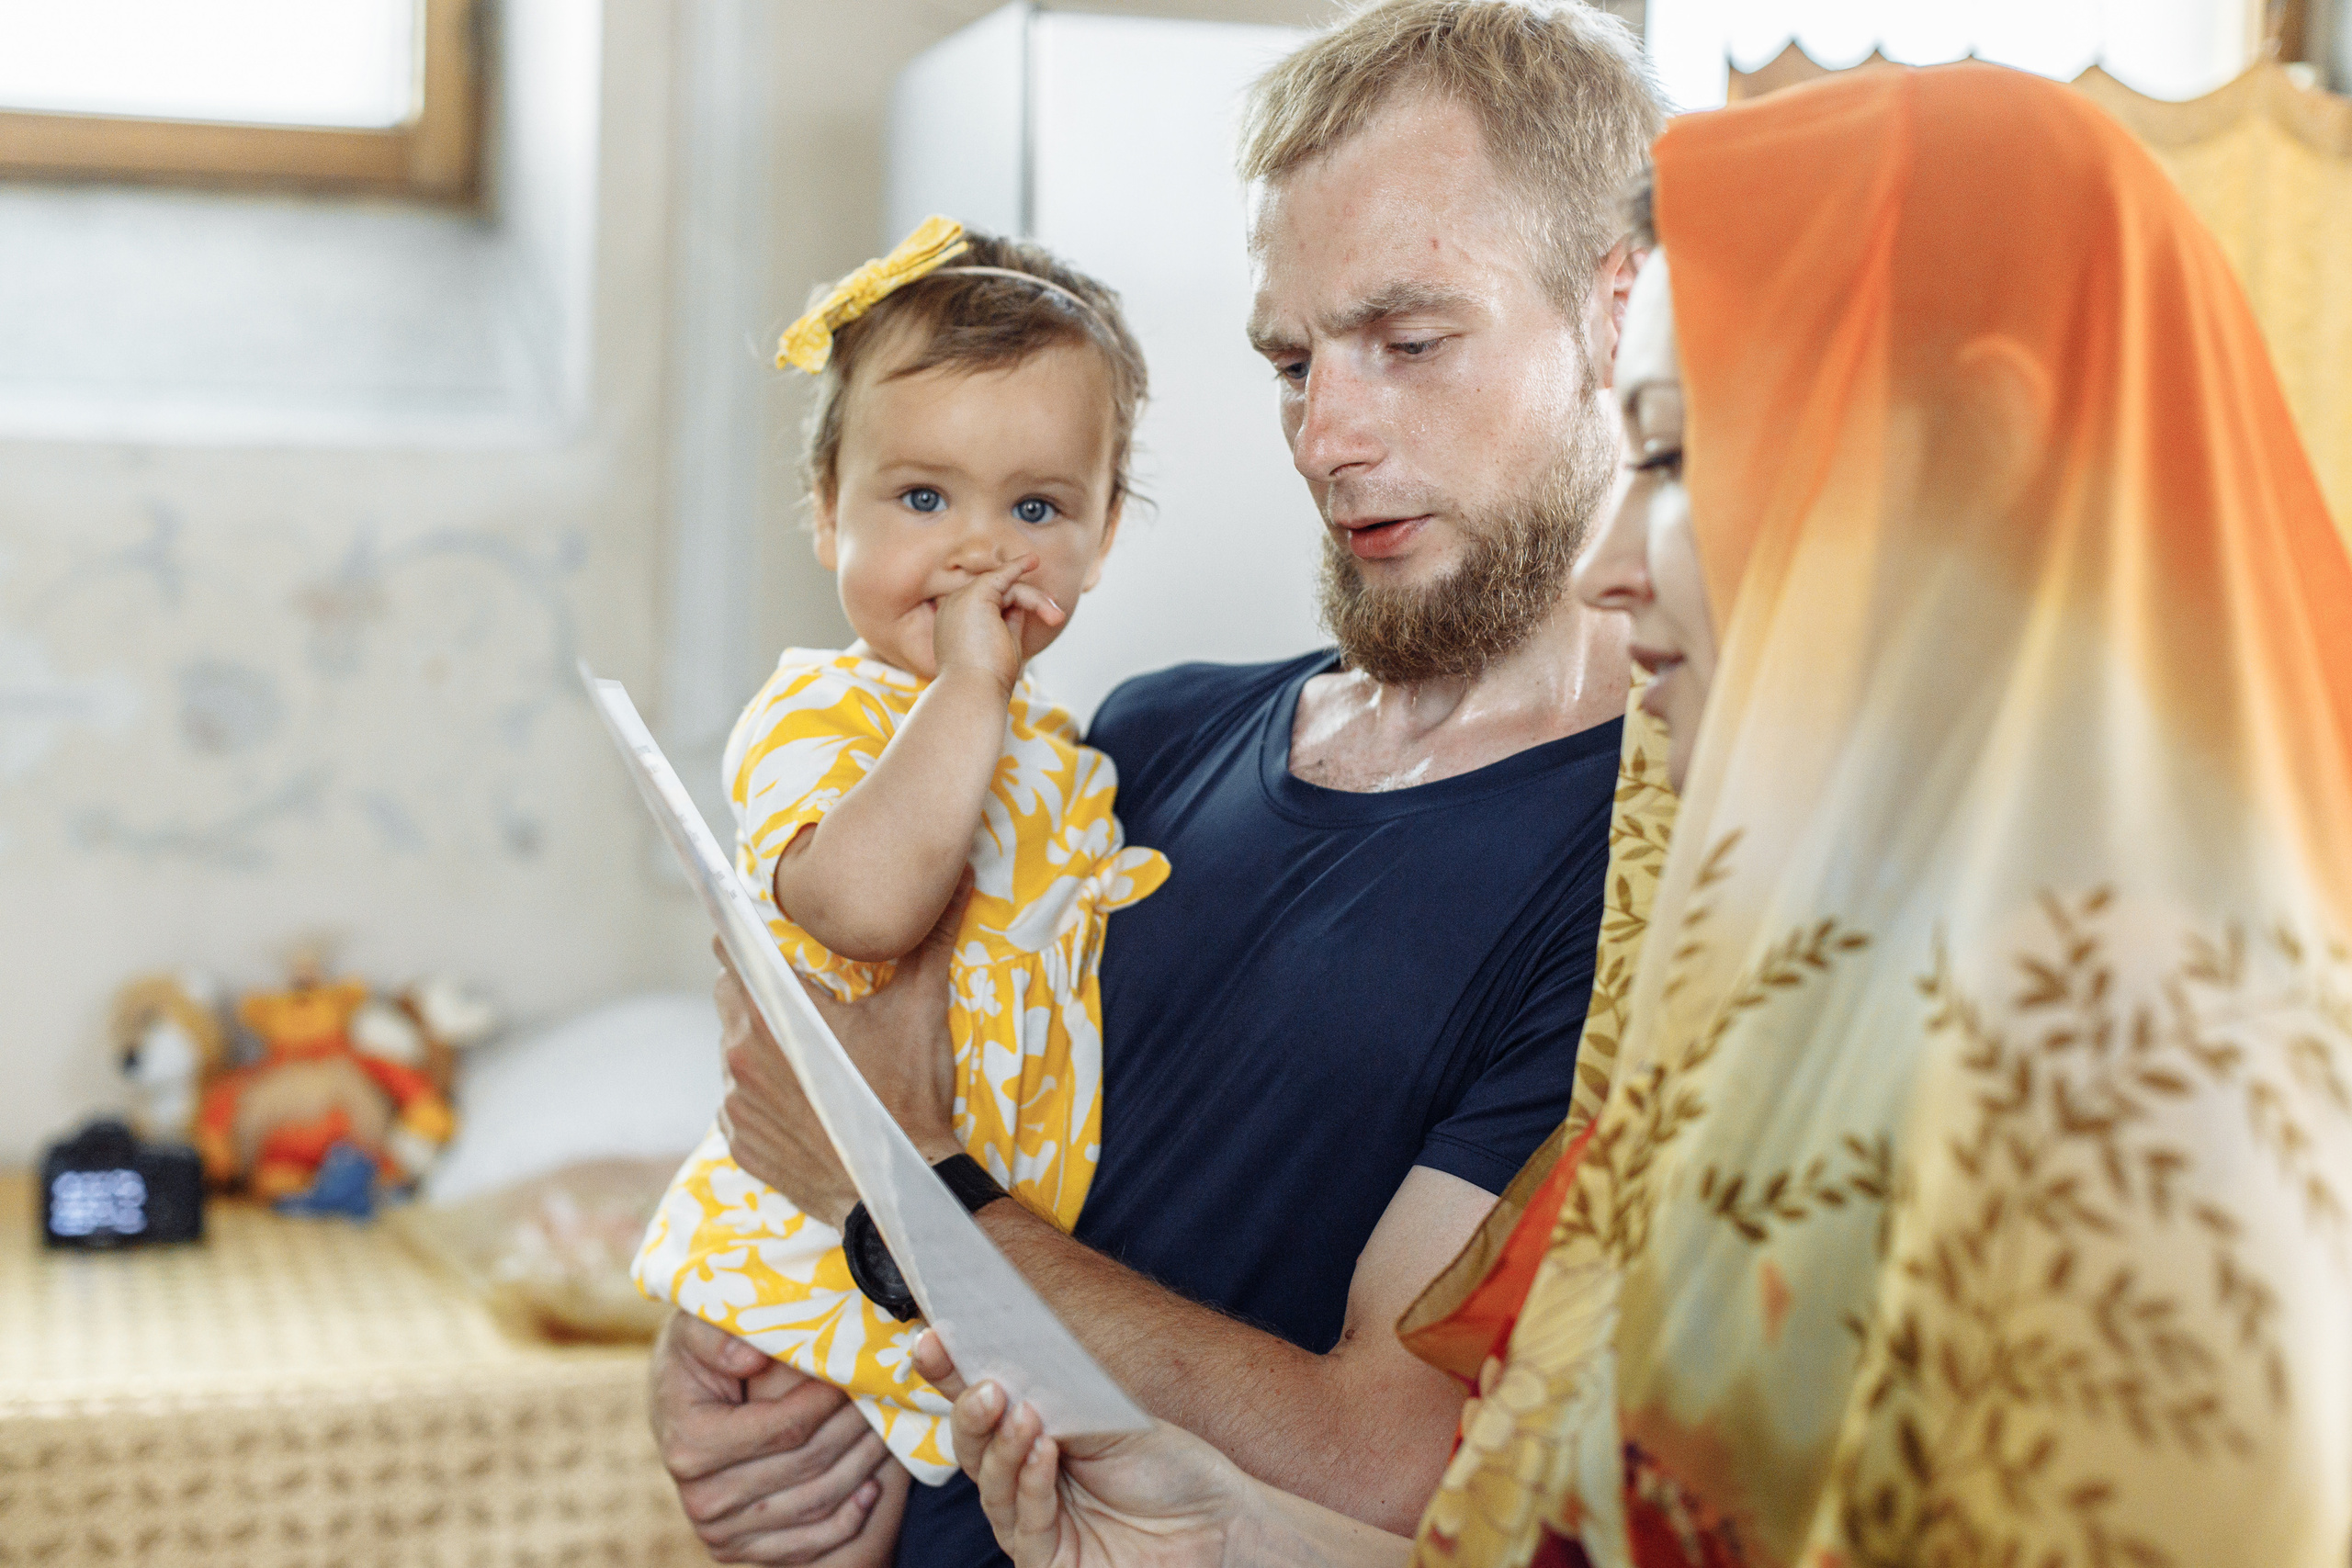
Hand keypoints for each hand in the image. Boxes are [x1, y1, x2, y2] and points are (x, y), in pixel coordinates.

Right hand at [650, 1310, 908, 1563]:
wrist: (679, 1406)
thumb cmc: (697, 1356)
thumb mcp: (696, 1327)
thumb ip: (715, 1335)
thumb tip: (752, 1357)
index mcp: (691, 1444)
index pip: (785, 1428)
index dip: (829, 1401)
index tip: (857, 1372)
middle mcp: (702, 1498)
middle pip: (807, 1466)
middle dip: (854, 1429)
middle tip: (885, 1399)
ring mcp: (720, 1531)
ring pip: (815, 1503)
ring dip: (861, 1467)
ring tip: (888, 1432)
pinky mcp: (737, 1549)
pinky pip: (806, 1545)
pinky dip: (847, 1518)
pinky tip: (872, 1487)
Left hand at [716, 875, 968, 1225]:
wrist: (900, 1190)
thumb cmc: (908, 1096)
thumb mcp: (922, 1011)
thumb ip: (930, 941)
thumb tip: (959, 882)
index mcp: (773, 1010)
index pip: (730, 946)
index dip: (743, 933)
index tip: (761, 931)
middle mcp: (740, 1052)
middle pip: (732, 996)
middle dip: (760, 989)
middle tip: (805, 996)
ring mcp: (735, 1102)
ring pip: (735, 1050)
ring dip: (763, 1044)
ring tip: (813, 1055)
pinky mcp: (739, 1142)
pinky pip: (739, 1102)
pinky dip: (764, 1095)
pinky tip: (805, 1100)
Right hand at [916, 1334, 1241, 1567]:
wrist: (1219, 1518)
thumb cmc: (1167, 1465)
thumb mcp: (1108, 1416)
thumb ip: (1055, 1394)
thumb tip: (1002, 1358)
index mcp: (1031, 1436)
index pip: (983, 1403)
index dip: (951, 1372)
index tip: (931, 1339)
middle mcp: (1022, 1480)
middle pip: (974, 1446)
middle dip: (969, 1410)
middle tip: (984, 1384)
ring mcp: (1032, 1524)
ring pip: (991, 1484)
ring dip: (1003, 1445)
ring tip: (1022, 1411)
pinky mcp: (1048, 1562)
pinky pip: (1025, 1523)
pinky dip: (1032, 1483)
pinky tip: (1044, 1452)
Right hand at [932, 556, 1065, 692]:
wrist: (973, 692)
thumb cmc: (987, 680)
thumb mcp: (1002, 645)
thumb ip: (1009, 622)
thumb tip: (1025, 605)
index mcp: (955, 623)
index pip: (989, 603)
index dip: (1017, 603)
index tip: (1046, 610)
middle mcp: (953, 609)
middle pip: (999, 592)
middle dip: (1032, 600)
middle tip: (1056, 616)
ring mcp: (960, 600)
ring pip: (1006, 587)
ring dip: (1036, 599)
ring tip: (1055, 617)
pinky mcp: (974, 596)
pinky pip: (1001, 575)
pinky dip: (1017, 566)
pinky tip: (1034, 561)